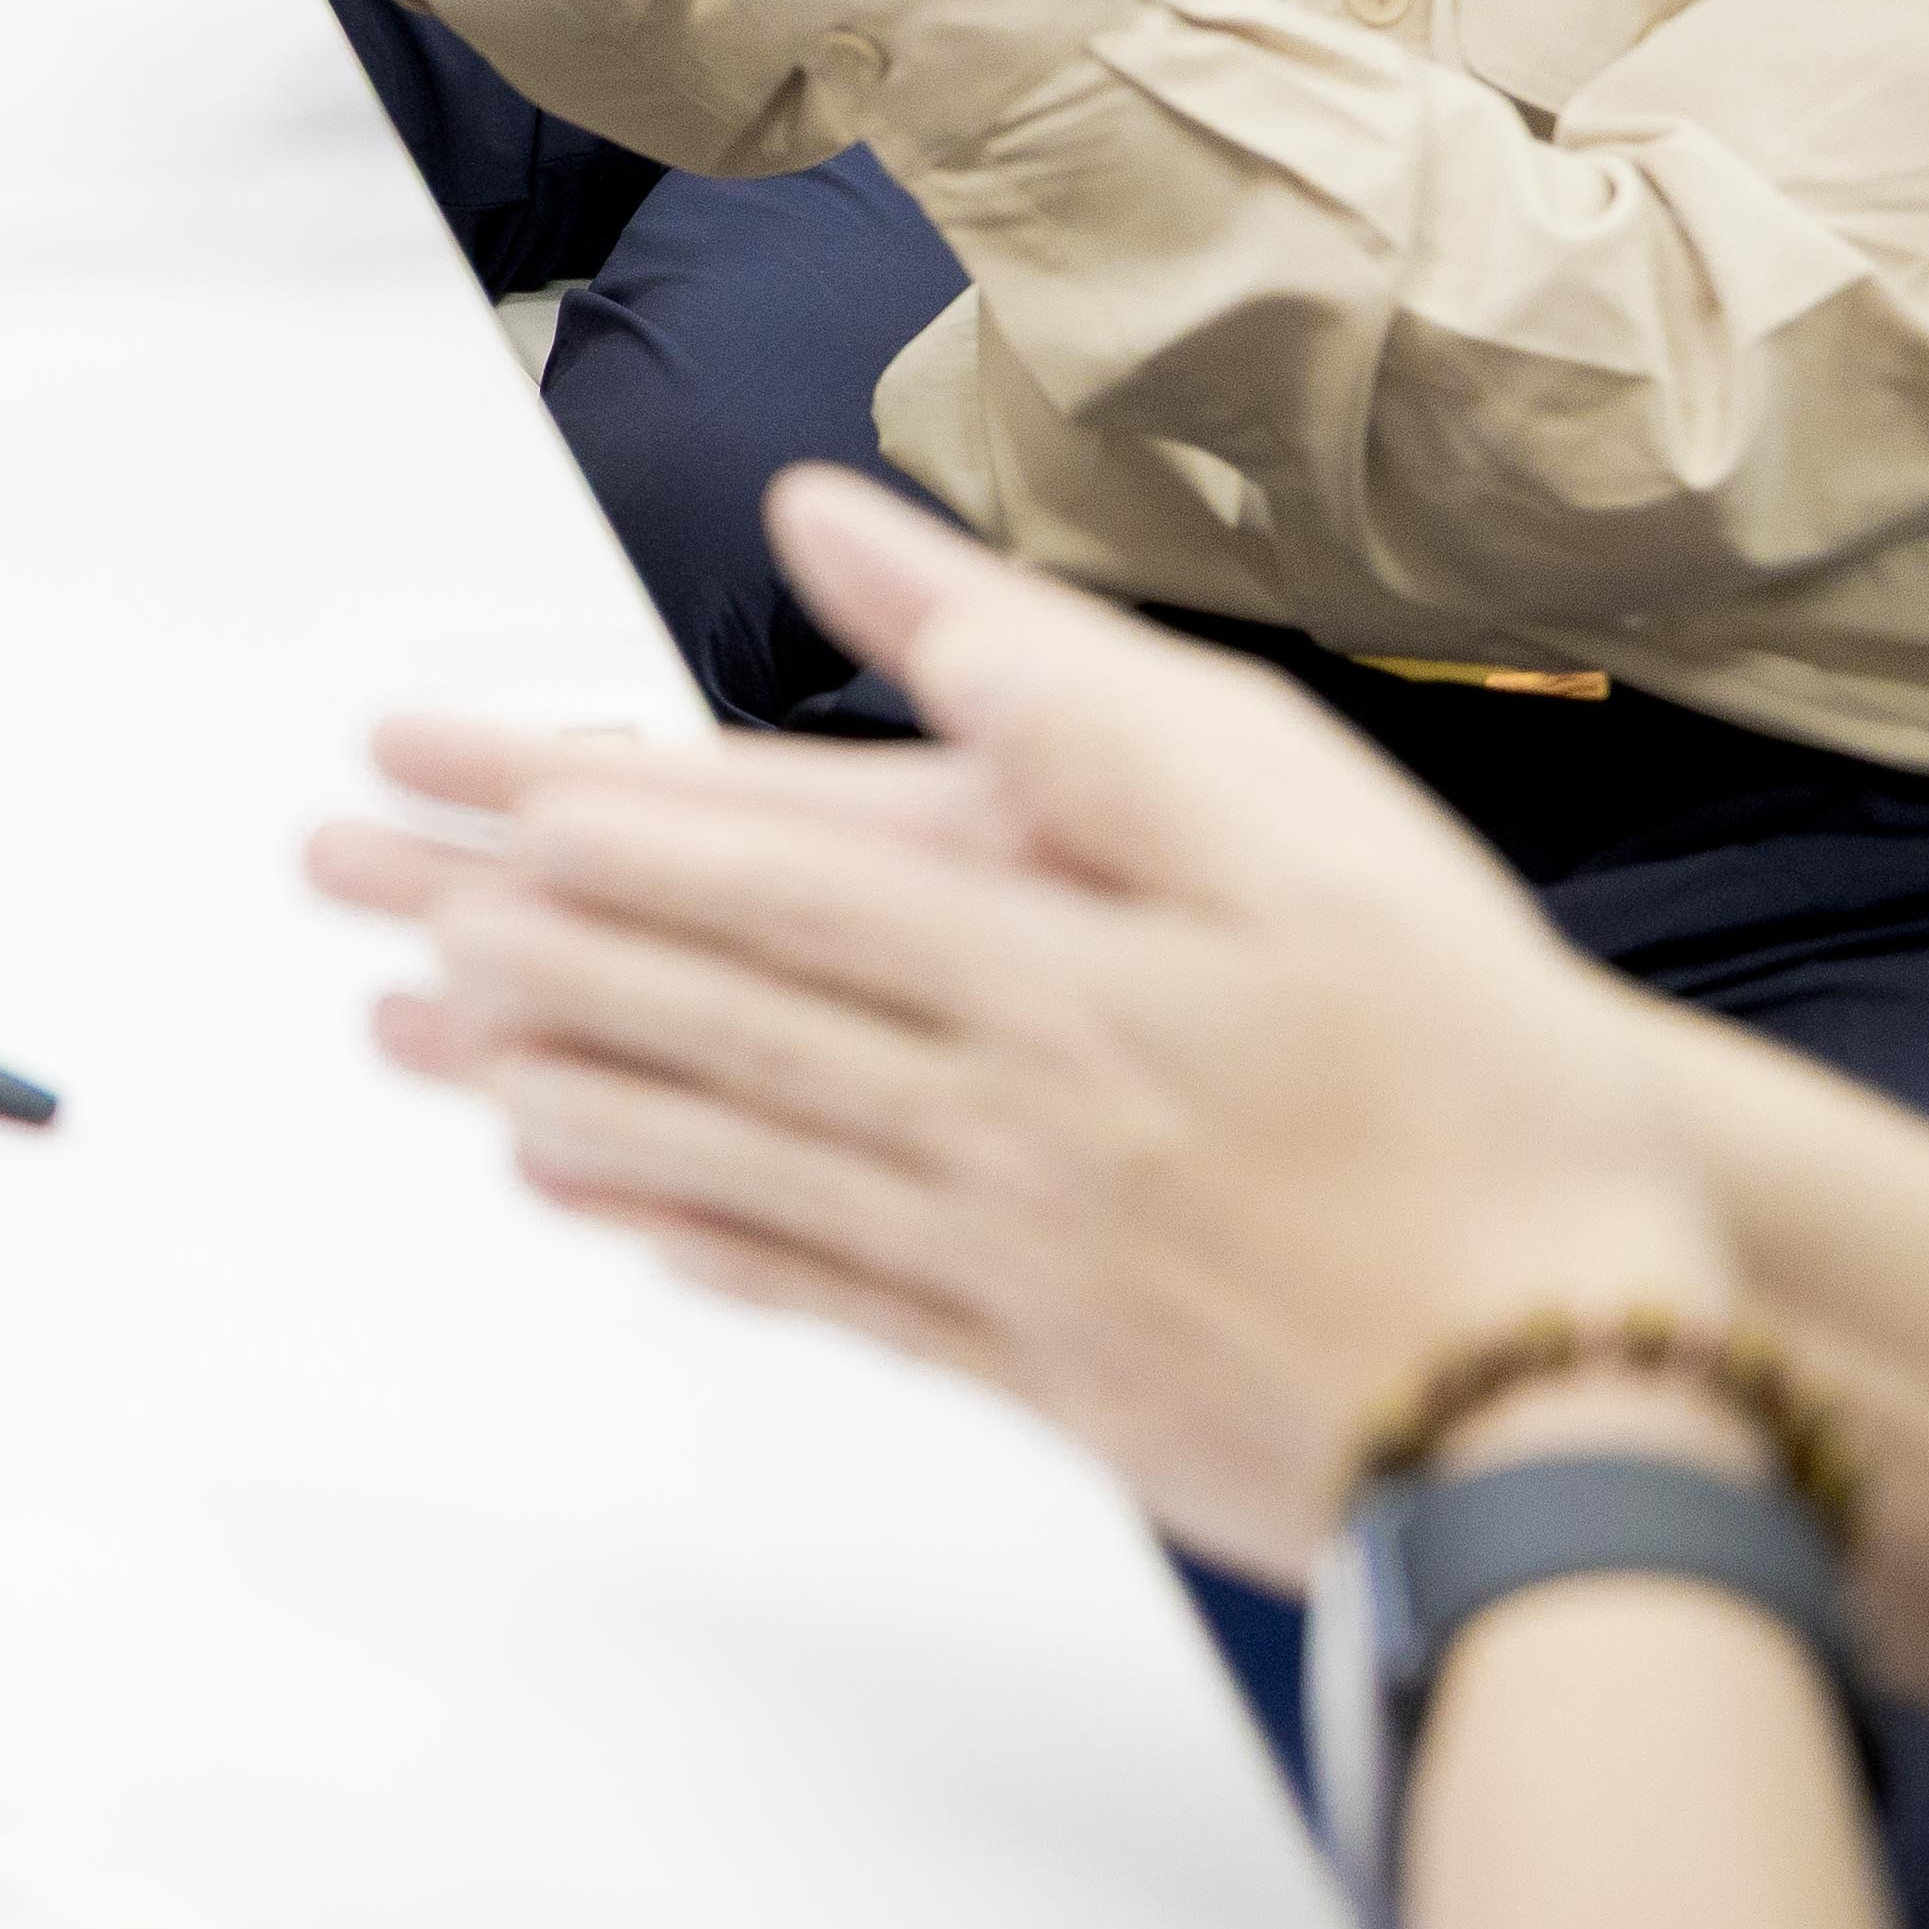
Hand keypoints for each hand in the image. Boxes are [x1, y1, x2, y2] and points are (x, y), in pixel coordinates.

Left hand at [306, 471, 1741, 1581]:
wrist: (1593, 1395)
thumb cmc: (1487, 1090)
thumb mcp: (1294, 820)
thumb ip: (1047, 678)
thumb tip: (836, 533)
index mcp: (1029, 964)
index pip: (730, 863)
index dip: (550, 803)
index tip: (412, 761)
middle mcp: (979, 1114)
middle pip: (686, 1003)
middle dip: (489, 933)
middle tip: (335, 887)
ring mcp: (1001, 1259)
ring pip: (722, 1146)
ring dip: (549, 1078)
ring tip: (413, 1039)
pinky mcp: (1051, 1369)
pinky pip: (823, 1289)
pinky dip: (698, 1233)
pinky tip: (611, 1210)